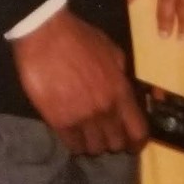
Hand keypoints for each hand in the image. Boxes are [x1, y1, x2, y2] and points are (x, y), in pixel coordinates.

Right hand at [10, 7, 146, 155]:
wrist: (45, 35)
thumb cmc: (79, 38)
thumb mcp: (112, 51)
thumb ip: (121, 75)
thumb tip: (126, 91)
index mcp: (120, 91)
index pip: (137, 131)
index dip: (137, 143)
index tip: (133, 146)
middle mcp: (104, 109)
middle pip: (116, 144)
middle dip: (113, 141)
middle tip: (105, 134)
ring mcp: (82, 118)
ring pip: (94, 148)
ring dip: (93, 144)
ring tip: (87, 135)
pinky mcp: (59, 121)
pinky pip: (72, 145)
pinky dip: (74, 143)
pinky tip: (72, 135)